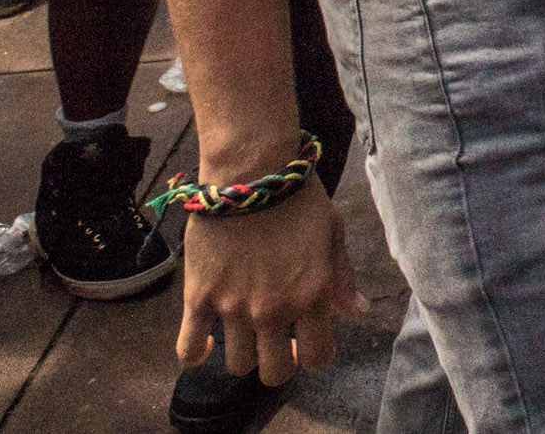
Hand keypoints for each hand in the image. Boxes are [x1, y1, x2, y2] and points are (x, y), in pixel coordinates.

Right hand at [177, 179, 358, 380]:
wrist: (250, 170)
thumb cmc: (299, 198)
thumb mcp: (333, 233)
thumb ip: (343, 278)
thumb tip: (356, 313)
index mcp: (312, 296)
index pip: (317, 358)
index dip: (313, 356)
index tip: (306, 343)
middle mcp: (274, 310)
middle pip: (274, 373)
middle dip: (278, 364)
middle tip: (273, 344)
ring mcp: (233, 308)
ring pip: (236, 366)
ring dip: (242, 355)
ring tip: (243, 333)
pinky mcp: (198, 297)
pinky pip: (188, 349)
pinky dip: (195, 354)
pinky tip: (205, 343)